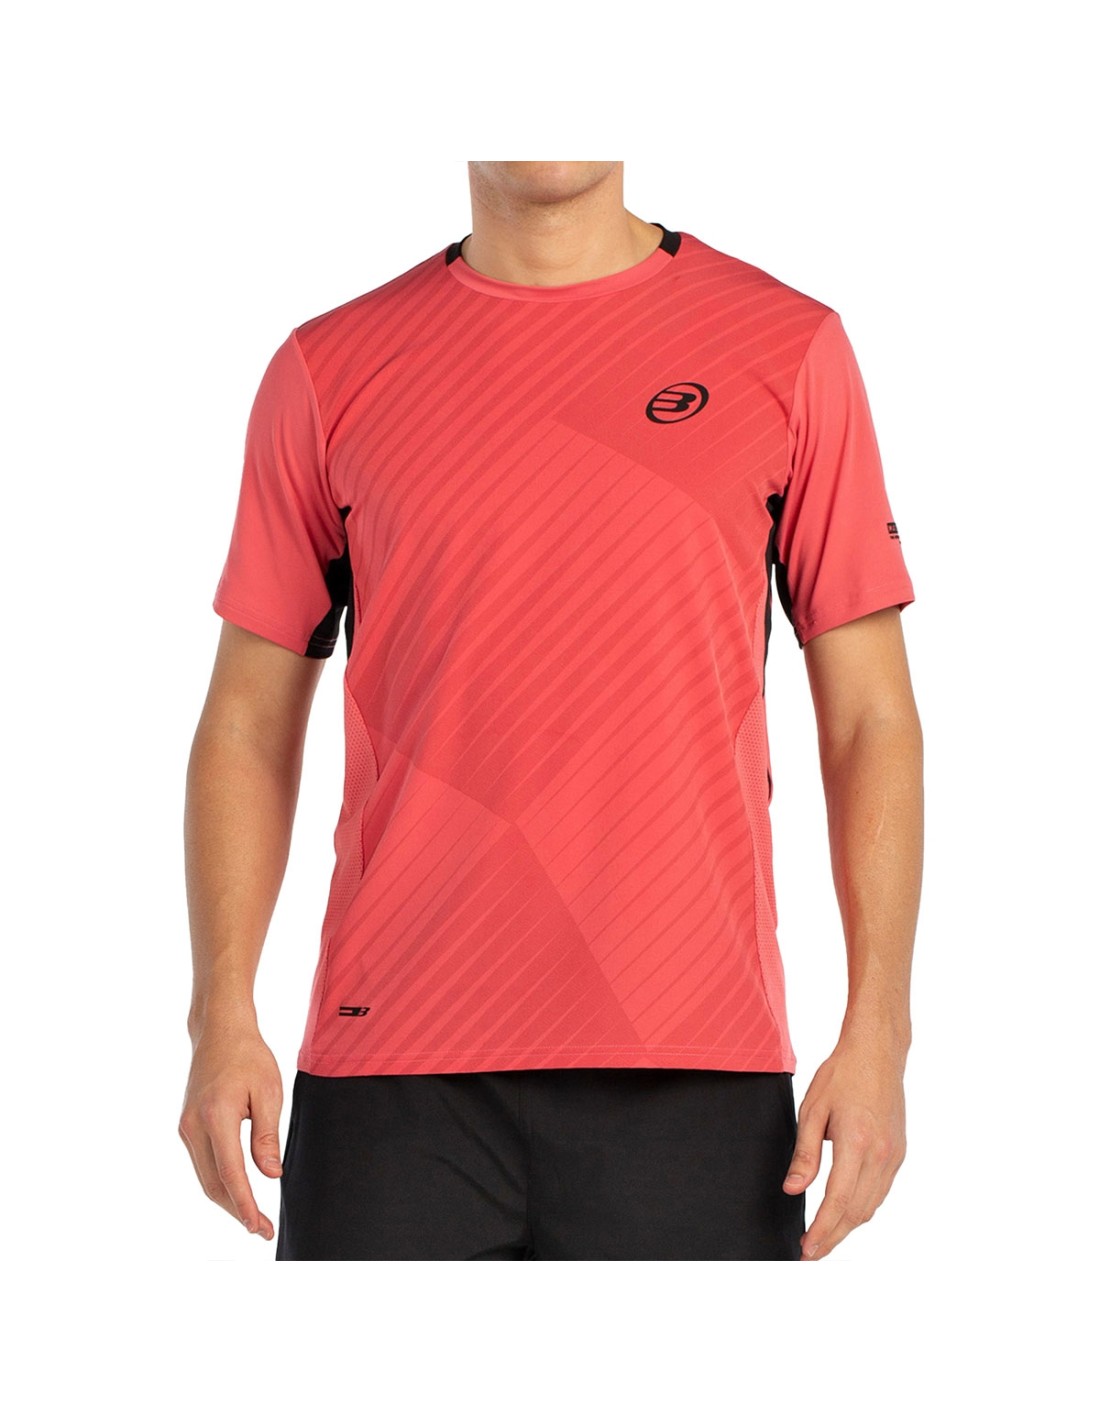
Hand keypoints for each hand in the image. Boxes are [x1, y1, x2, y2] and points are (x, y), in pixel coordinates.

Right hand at [179, 1023, 283, 1240]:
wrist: (218, 1032)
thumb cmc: (248, 1057)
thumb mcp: (269, 1092)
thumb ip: (267, 1136)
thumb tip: (271, 1175)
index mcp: (216, 1116)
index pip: (230, 1173)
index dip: (245, 1204)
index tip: (259, 1225)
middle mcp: (193, 1126)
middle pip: (212, 1184)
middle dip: (237, 1210)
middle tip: (262, 1229)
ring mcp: (185, 1127)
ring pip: (204, 1177)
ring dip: (227, 1199)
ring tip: (252, 1216)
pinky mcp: (186, 1127)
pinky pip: (201, 1163)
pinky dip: (218, 1182)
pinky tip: (236, 1190)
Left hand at [782, 1037, 906, 1259]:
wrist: (878, 1053)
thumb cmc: (842, 1075)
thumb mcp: (813, 1110)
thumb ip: (805, 1154)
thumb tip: (793, 1189)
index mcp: (855, 1143)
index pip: (837, 1200)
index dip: (822, 1230)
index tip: (807, 1249)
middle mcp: (880, 1154)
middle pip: (856, 1212)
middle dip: (833, 1237)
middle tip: (811, 1253)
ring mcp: (894, 1155)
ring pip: (871, 1206)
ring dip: (849, 1226)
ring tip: (826, 1238)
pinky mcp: (899, 1152)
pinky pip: (881, 1191)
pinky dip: (863, 1208)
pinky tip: (847, 1213)